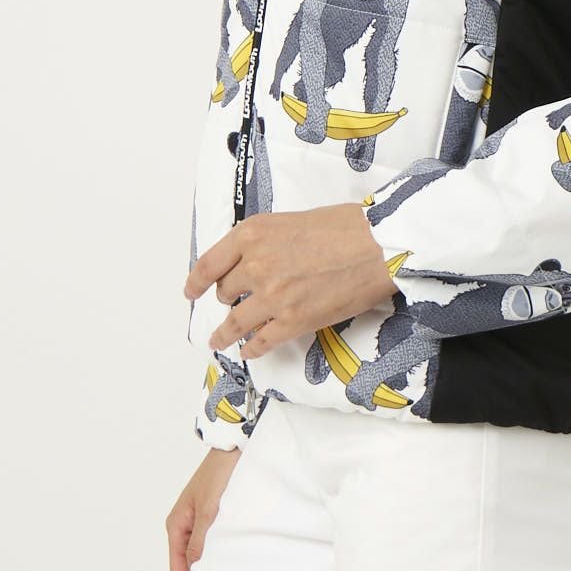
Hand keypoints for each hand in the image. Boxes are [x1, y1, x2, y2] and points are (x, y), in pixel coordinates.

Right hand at [166, 445, 240, 570]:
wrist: (236, 443)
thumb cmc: (219, 469)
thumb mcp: (209, 509)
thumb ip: (200, 541)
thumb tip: (194, 570)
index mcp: (177, 522)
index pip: (177, 565)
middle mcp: (186, 522)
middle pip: (187, 561)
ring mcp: (200, 518)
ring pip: (200, 550)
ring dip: (207, 565)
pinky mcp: (215, 512)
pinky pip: (212, 539)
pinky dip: (217, 551)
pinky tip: (225, 561)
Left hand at [183, 203, 398, 359]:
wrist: (378, 245)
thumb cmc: (345, 226)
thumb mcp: (292, 220)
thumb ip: (267, 241)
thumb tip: (256, 262)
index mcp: (253, 234)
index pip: (209, 264)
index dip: (196, 282)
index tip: (191, 291)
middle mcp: (255, 265)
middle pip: (226, 292)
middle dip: (229, 299)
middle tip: (233, 304)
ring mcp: (272, 296)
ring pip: (235, 323)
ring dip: (225, 334)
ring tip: (220, 340)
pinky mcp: (292, 322)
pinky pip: (261, 342)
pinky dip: (253, 349)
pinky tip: (250, 350)